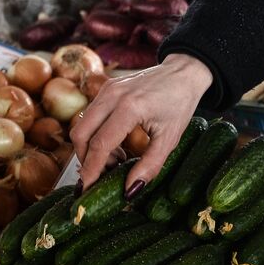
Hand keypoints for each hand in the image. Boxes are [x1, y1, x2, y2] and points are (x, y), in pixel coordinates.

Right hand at [69, 53, 212, 194]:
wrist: (183, 73)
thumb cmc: (179, 104)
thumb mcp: (170, 139)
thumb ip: (150, 166)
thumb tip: (129, 190)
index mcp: (130, 107)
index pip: (100, 143)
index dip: (92, 169)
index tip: (88, 188)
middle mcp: (113, 96)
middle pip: (81, 134)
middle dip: (86, 159)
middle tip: (104, 173)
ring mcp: (107, 90)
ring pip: (81, 125)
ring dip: (91, 148)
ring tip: (117, 159)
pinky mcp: (106, 89)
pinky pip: (90, 116)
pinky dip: (96, 135)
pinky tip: (116, 144)